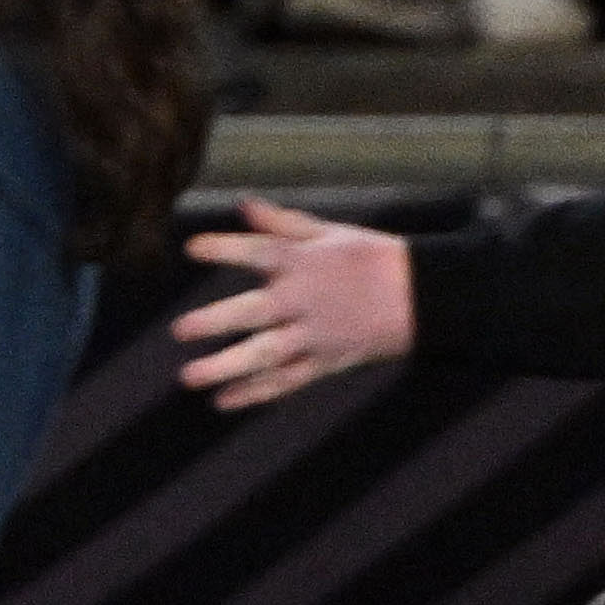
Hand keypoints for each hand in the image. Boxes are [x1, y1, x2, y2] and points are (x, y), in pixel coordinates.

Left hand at [171, 197, 416, 407]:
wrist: (424, 296)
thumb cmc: (372, 259)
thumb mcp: (331, 234)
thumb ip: (282, 223)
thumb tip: (243, 204)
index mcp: (303, 262)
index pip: (258, 252)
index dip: (224, 249)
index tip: (192, 248)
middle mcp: (303, 299)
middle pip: (255, 311)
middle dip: (216, 321)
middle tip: (180, 330)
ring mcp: (314, 334)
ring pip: (266, 354)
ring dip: (226, 367)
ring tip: (188, 377)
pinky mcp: (326, 360)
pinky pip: (287, 380)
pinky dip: (256, 392)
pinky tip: (222, 401)